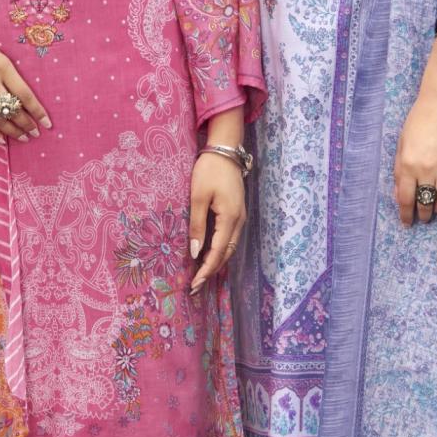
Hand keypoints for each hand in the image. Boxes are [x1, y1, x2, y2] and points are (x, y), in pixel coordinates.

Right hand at [0, 7, 50, 141]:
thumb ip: (10, 75)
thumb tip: (23, 100)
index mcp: (2, 66)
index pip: (25, 95)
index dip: (38, 112)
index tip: (47, 123)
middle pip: (13, 110)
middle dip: (27, 125)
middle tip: (35, 133)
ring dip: (12, 131)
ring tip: (22, 137)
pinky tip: (0, 139)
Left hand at [188, 151, 245, 294]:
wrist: (224, 150)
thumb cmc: (209, 171)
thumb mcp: (198, 197)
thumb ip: (197, 225)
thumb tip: (196, 252)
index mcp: (230, 218)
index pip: (218, 252)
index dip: (207, 270)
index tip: (195, 284)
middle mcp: (239, 221)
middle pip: (227, 253)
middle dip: (212, 271)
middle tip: (197, 286)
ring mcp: (240, 216)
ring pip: (229, 247)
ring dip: (217, 261)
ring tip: (202, 275)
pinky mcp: (237, 211)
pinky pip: (230, 237)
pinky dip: (220, 250)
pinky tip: (210, 254)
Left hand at [393, 86, 436, 225]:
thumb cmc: (418, 121)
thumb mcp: (402, 143)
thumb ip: (400, 169)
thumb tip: (400, 193)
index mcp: (408, 164)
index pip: (406, 198)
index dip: (405, 214)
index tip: (406, 223)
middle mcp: (427, 169)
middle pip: (425, 202)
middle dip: (422, 215)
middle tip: (421, 219)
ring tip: (434, 211)